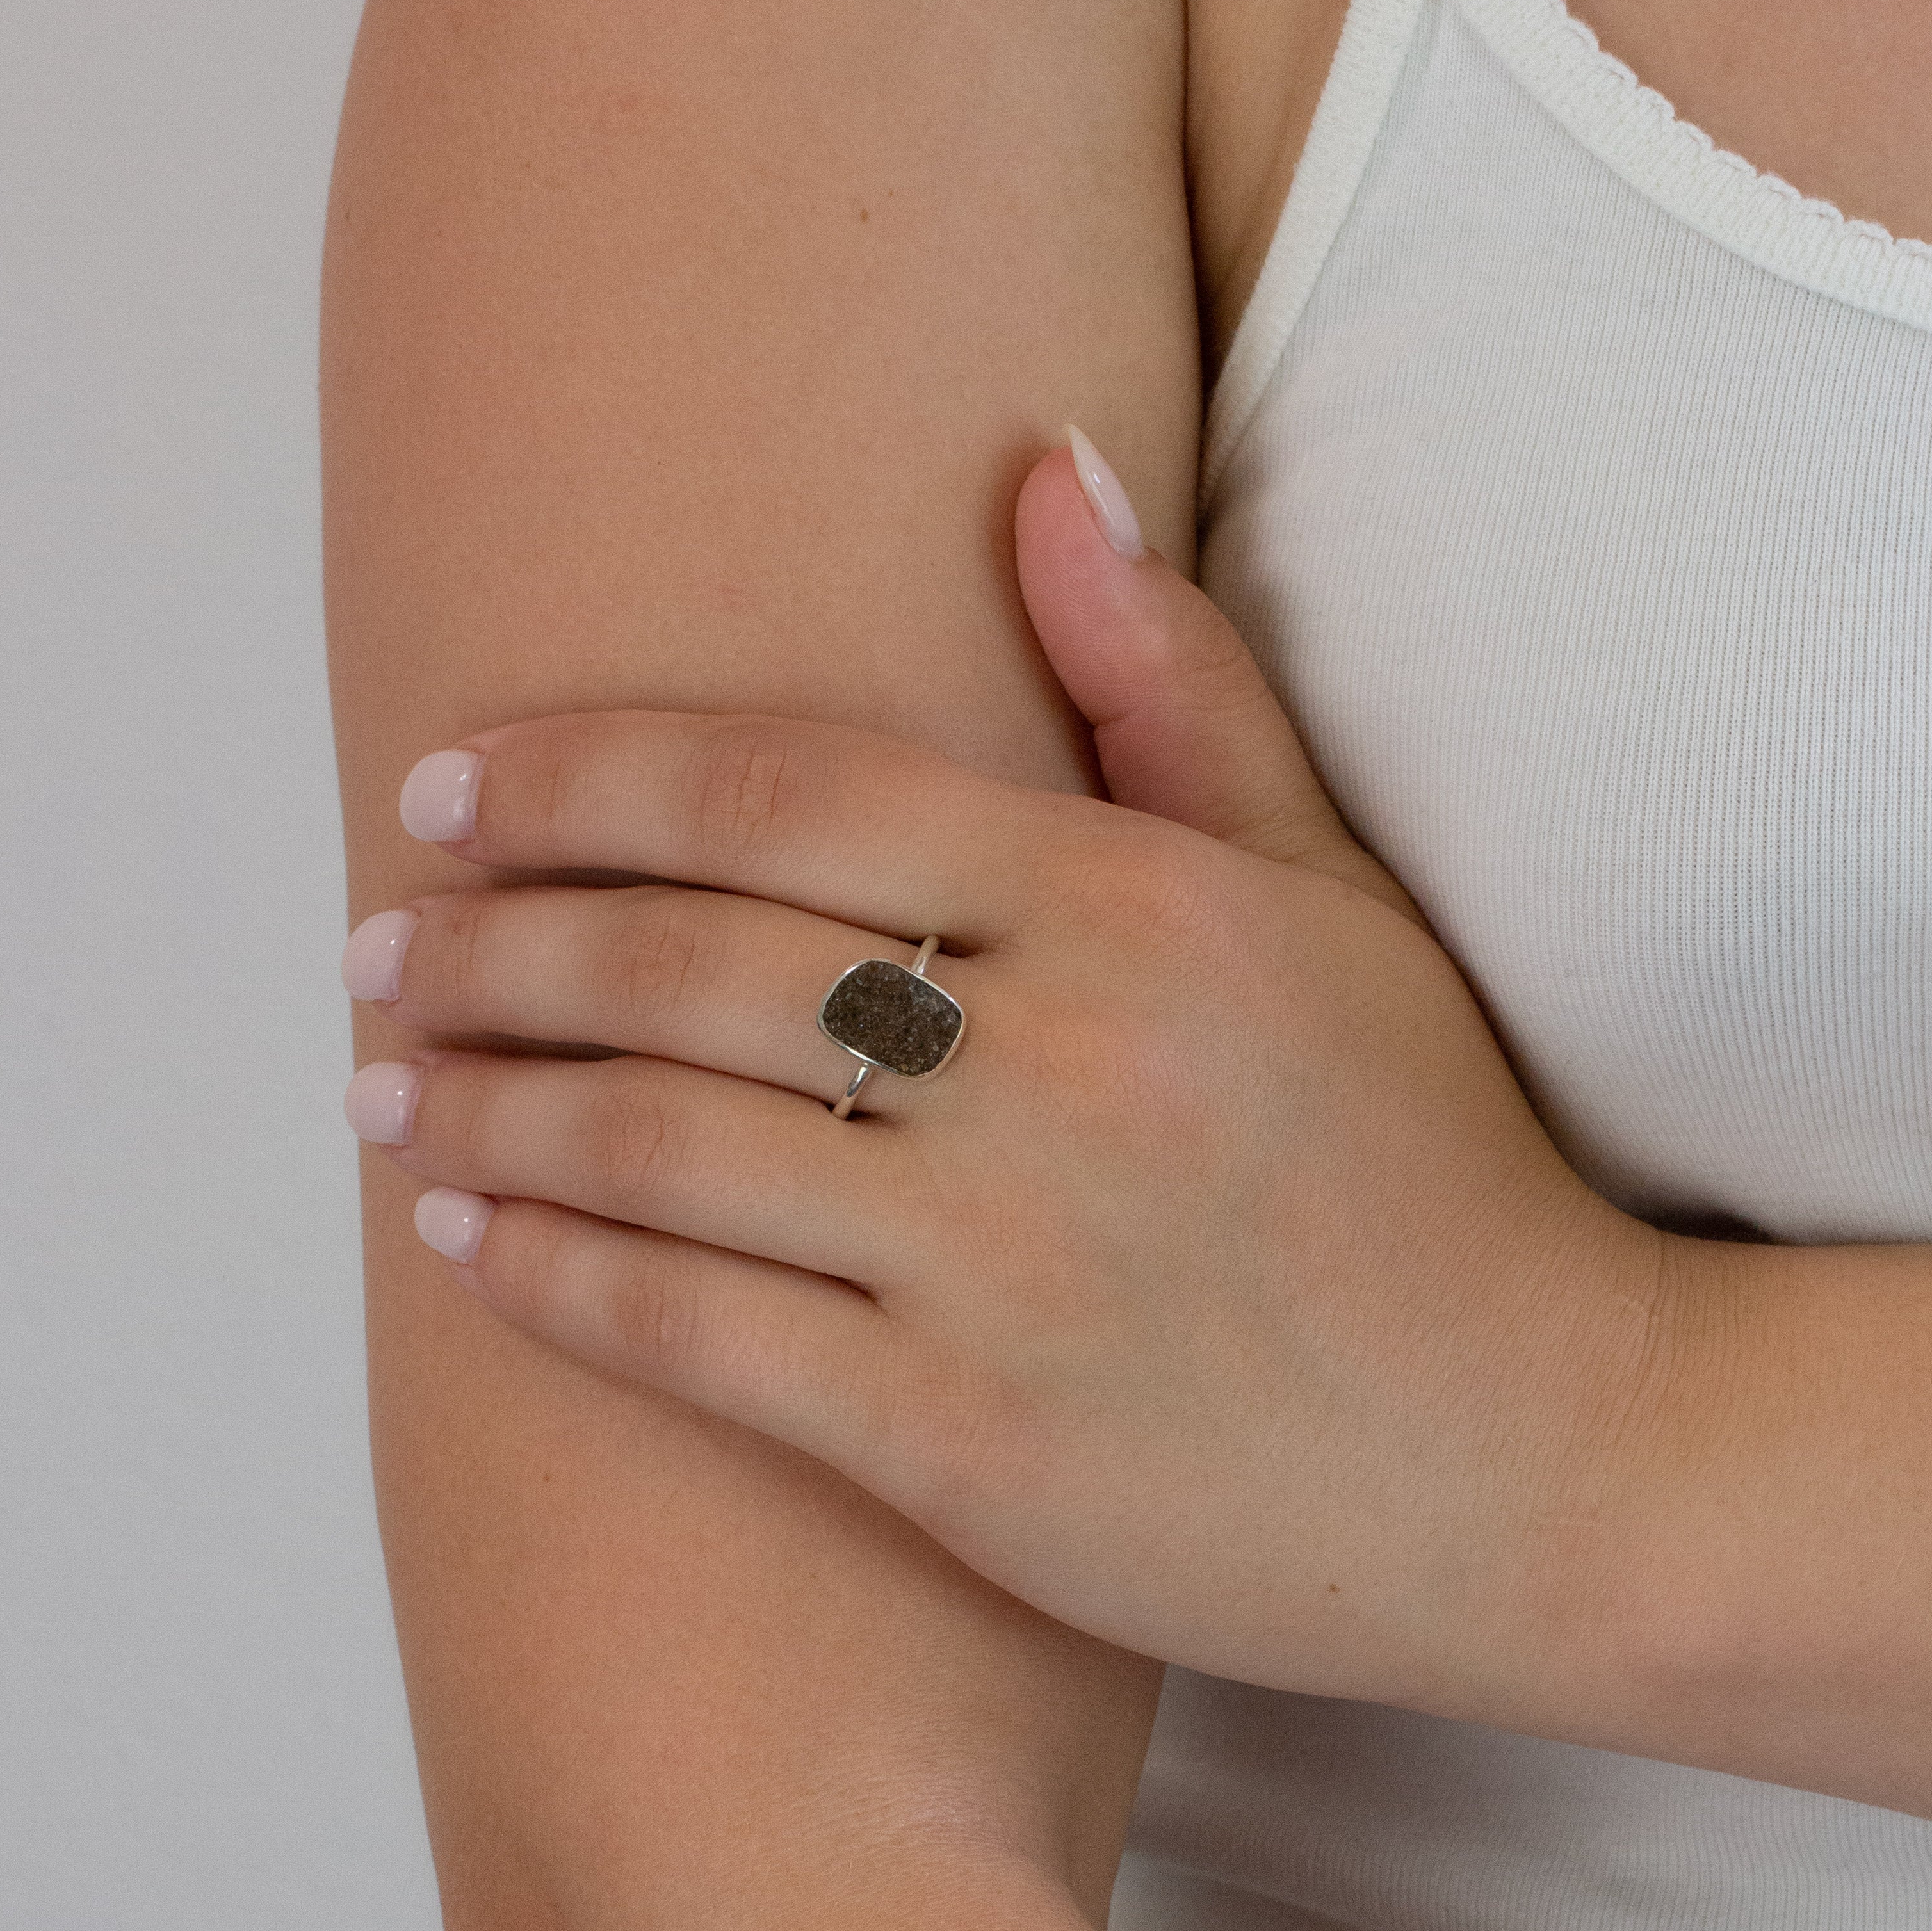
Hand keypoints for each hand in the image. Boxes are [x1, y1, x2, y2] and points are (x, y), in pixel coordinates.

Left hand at [340, 436, 1672, 1721]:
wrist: (1555, 1461)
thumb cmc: (1430, 1163)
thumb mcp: (1331, 898)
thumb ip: (1173, 689)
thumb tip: (1041, 468)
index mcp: (1134, 908)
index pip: (780, 796)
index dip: (577, 782)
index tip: (448, 792)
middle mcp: (1059, 1071)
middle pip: (684, 965)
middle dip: (488, 945)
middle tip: (376, 942)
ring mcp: (1004, 1269)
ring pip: (658, 1151)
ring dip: (484, 1107)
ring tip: (378, 1084)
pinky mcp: (967, 1449)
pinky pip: (699, 1341)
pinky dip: (552, 1278)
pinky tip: (461, 1236)